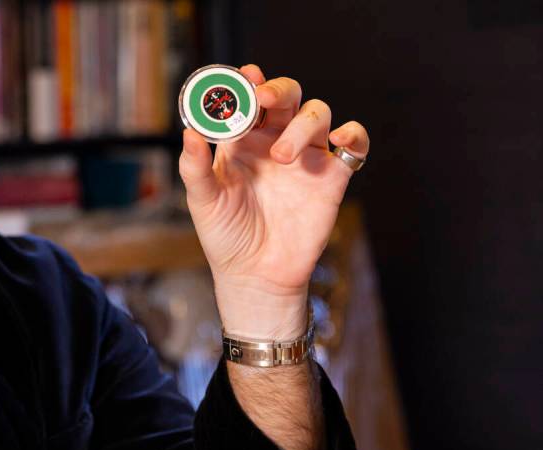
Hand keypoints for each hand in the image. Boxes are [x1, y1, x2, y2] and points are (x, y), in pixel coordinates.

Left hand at [179, 64, 368, 339]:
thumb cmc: (228, 238)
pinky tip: (339, 140)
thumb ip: (195, 168)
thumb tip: (190, 132)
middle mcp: (277, 141)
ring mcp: (307, 158)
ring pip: (316, 114)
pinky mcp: (333, 177)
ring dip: (301, 125)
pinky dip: (353, 133)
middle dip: (277, 90)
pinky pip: (354, 144)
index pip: (249, 97)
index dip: (247, 81)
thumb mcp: (204, 203)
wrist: (258, 276)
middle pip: (287, 96)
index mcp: (245, 140)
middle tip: (262, 100)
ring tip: (281, 157)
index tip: (243, 79)